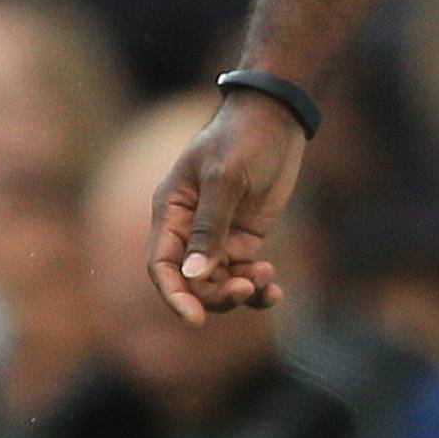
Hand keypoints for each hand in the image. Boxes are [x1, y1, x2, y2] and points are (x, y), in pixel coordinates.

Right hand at [148, 93, 306, 324]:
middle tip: (247, 287)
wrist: (276, 118)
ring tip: (266, 280)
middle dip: (217, 294)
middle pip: (193, 282)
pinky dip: (257, 286)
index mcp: (172, 212)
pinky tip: (274, 290)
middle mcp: (189, 229)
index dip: (175, 296)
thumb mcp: (225, 178)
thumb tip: (193, 274)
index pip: (162, 266)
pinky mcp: (244, 237)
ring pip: (219, 282)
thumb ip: (209, 226)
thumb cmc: (242, 138)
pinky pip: (244, 273)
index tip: (196, 319)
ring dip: (240, 291)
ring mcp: (218, 235)